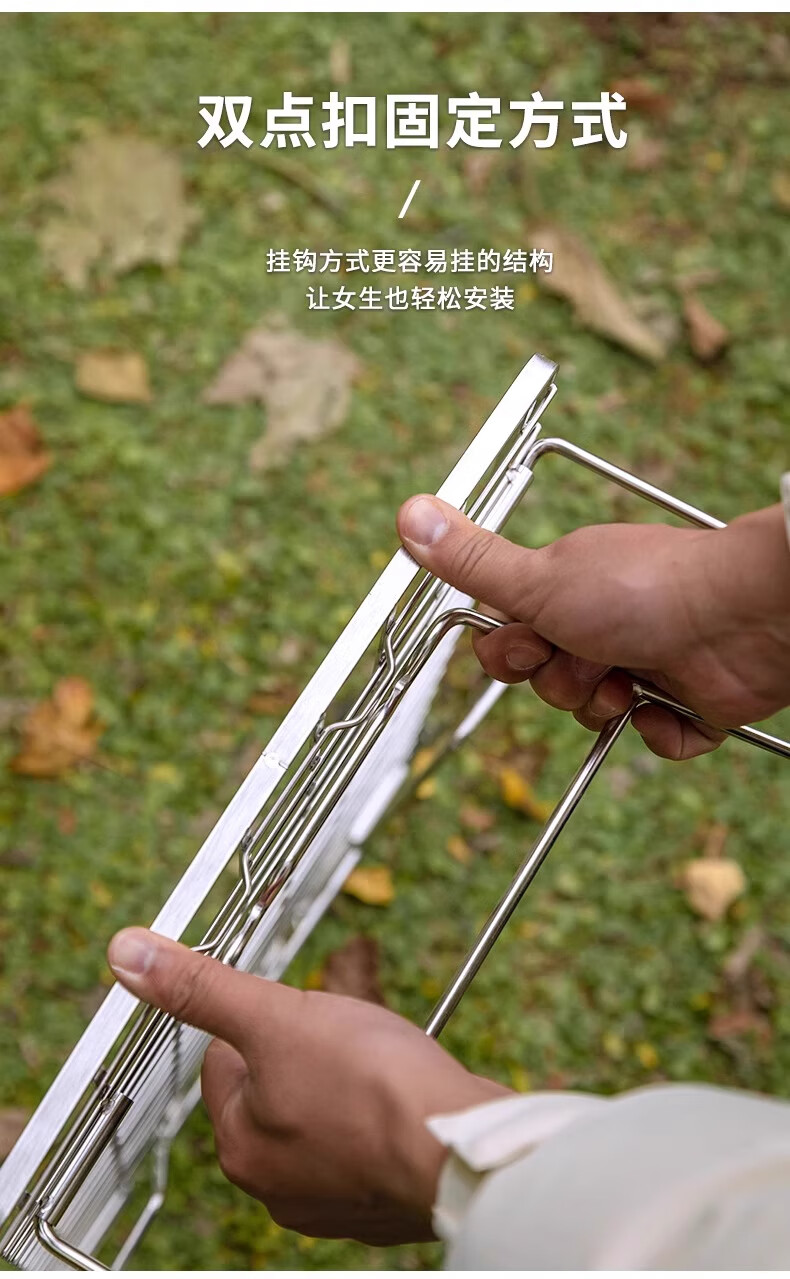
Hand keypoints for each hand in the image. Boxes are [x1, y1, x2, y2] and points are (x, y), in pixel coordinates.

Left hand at [107, 928, 508, 1243]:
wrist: (464, 1148)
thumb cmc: (372, 1086)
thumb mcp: (275, 1015)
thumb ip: (202, 987)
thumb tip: (129, 956)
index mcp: (242, 1147)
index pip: (226, 1064)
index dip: (263, 1023)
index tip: (299, 1011)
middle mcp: (279, 1187)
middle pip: (277, 1089)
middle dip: (308, 1050)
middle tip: (347, 1034)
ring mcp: (334, 1201)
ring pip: (324, 1114)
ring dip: (346, 1081)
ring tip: (380, 1060)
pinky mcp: (384, 1203)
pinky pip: (368, 1143)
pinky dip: (382, 1115)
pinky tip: (405, 1096)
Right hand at [397, 496, 789, 759]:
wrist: (740, 616)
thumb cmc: (641, 589)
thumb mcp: (540, 579)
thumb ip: (473, 562)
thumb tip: (407, 513)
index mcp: (568, 590)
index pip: (511, 639)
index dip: (511, 652)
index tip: (534, 639)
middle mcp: (606, 622)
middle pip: (548, 682)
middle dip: (562, 682)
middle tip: (589, 657)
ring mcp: (649, 661)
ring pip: (596, 712)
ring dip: (605, 704)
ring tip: (631, 681)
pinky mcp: (689, 701)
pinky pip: (655, 738)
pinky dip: (661, 731)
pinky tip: (671, 704)